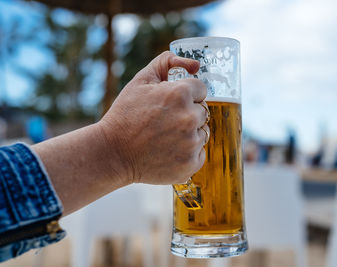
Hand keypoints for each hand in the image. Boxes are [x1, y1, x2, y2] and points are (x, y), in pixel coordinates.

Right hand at [99, 51, 209, 184]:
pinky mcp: (190, 164)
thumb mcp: (141, 80)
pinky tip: (169, 151)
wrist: (113, 153)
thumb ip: (167, 62)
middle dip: (188, 113)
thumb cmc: (126, 115)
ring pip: (202, 132)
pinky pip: (200, 153)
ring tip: (165, 137)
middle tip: (165, 122)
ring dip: (189, 133)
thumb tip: (195, 65)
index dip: (185, 95)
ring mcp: (191, 143)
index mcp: (180, 94)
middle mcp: (190, 118)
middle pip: (203, 111)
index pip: (200, 89)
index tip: (170, 103)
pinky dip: (188, 153)